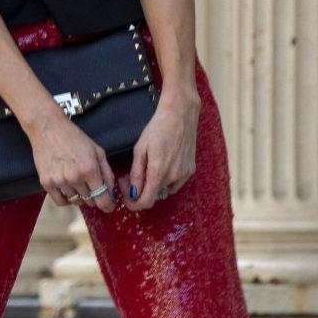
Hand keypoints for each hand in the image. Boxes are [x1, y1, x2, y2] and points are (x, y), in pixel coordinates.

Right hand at [27, 104, 118, 211]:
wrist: (48, 128)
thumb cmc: (74, 137)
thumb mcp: (97, 151)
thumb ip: (107, 172)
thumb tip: (111, 192)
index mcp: (90, 169)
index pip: (102, 198)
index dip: (108, 205)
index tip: (109, 205)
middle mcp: (74, 177)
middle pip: (90, 201)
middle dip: (94, 197)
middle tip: (92, 188)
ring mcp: (59, 180)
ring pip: (75, 201)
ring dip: (80, 196)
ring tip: (78, 184)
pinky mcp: (46, 182)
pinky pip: (60, 201)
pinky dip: (67, 199)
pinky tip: (69, 190)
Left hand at [118, 90, 198, 211]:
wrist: (180, 114)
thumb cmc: (157, 128)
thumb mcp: (140, 149)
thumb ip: (136, 173)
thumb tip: (132, 192)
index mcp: (158, 171)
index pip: (145, 202)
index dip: (133, 203)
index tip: (126, 196)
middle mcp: (173, 176)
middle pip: (153, 195)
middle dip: (140, 190)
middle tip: (130, 177)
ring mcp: (184, 174)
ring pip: (164, 190)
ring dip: (154, 185)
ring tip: (147, 168)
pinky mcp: (190, 170)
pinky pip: (175, 184)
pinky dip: (166, 180)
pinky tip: (162, 165)